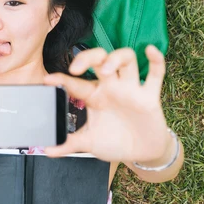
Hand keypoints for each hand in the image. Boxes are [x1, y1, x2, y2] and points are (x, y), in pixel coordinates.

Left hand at [43, 45, 168, 162]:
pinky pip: (156, 73)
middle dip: (88, 57)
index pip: (76, 83)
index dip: (62, 79)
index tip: (48, 80)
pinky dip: (156, 60)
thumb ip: (69, 144)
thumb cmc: (115, 142)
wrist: (142, 153)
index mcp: (94, 96)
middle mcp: (111, 87)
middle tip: (76, 68)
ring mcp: (131, 89)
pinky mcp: (150, 96)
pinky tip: (150, 50)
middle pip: (100, 59)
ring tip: (106, 69)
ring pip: (126, 59)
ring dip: (116, 58)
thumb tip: (47, 150)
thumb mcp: (89, 143)